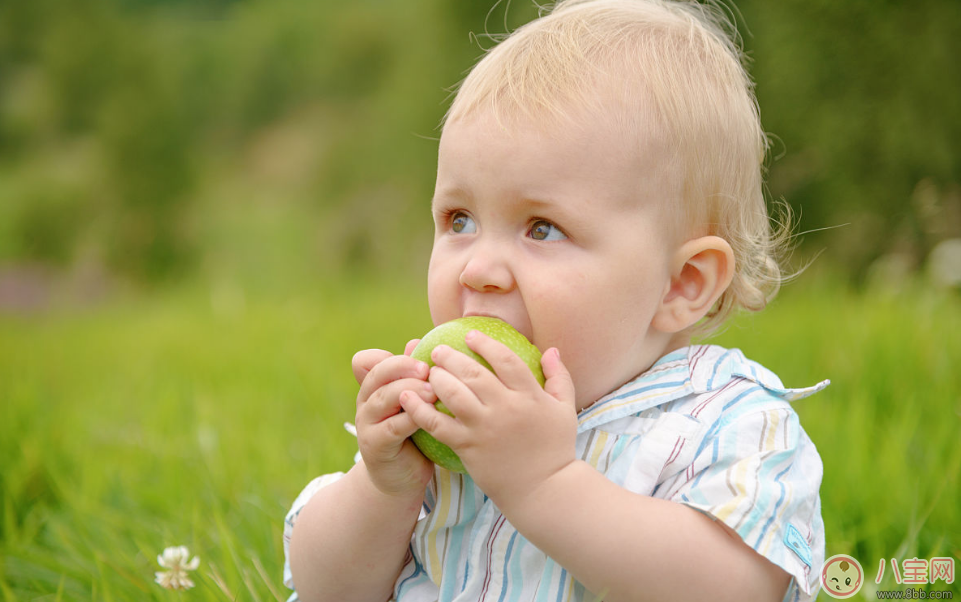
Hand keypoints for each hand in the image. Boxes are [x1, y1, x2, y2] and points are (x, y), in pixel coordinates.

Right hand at [352, 340, 434, 497]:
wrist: (400, 478)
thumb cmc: (413, 434)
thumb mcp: (414, 403)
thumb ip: (414, 376)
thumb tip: (416, 341)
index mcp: (373, 387)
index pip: (367, 361)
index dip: (389, 357)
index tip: (419, 353)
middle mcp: (365, 402)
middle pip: (376, 375)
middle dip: (402, 367)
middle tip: (428, 368)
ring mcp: (367, 424)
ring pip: (383, 399)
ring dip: (409, 391)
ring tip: (433, 391)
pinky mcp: (375, 446)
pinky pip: (392, 428)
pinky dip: (411, 419)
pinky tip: (429, 416)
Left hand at [399, 330, 577, 506]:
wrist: (543, 490)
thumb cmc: (556, 448)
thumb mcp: (566, 410)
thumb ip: (559, 377)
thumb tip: (551, 349)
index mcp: (529, 396)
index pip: (505, 360)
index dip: (485, 344)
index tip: (470, 335)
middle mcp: (505, 408)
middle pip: (473, 373)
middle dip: (451, 357)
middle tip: (438, 351)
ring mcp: (484, 428)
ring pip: (453, 394)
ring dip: (437, 378)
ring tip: (428, 371)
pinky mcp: (467, 447)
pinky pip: (437, 425)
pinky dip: (419, 409)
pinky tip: (407, 397)